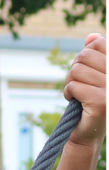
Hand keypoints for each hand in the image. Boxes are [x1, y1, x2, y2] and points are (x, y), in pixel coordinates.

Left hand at [64, 34, 106, 149]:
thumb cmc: (90, 101)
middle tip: (79, 84)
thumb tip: (92, 36)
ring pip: (77, 70)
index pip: (100, 43)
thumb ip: (94, 55)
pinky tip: (75, 101)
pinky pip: (74, 86)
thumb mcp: (93, 75)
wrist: (88, 133)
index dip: (86, 53)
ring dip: (70, 82)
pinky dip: (69, 93)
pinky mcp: (101, 102)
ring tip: (77, 94)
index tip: (87, 70)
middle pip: (85, 55)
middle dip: (75, 69)